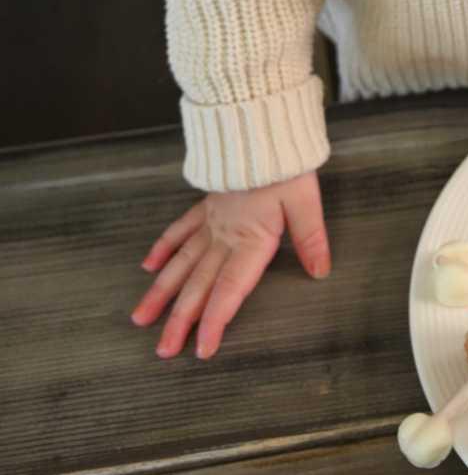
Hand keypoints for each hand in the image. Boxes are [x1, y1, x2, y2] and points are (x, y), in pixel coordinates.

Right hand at [130, 171, 329, 360]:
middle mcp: (224, 236)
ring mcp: (211, 220)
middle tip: (162, 351)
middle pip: (198, 285)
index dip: (215, 321)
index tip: (202, 350)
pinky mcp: (206, 203)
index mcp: (250, 240)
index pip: (228, 290)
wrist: (260, 124)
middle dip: (180, 320)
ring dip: (161, 292)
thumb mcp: (305, 200)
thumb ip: (310, 238)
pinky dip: (163, 247)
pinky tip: (148, 266)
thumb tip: (320, 271)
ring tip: (141, 318)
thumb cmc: (286, 163)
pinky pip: (180, 229)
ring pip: (180, 262)